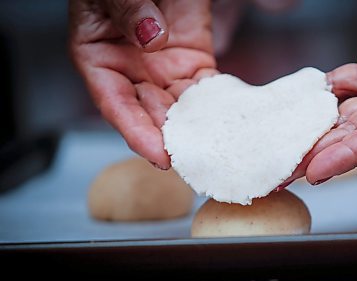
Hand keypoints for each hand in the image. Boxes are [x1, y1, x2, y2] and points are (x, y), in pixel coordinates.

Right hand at [69, 0, 216, 168]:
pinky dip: (215, 105)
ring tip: (211, 149)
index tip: (158, 154)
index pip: (116, 105)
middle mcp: (132, 70)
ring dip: (195, 129)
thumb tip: (151, 38)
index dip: (136, 133)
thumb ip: (126, 10)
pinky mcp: (194, 59)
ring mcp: (164, 68)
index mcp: (99, 57)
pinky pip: (205, 89)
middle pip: (150, 114)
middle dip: (170, 139)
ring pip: (180, 109)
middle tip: (191, 159)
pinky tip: (225, 119)